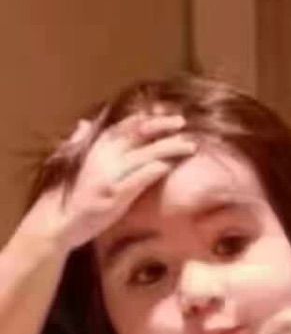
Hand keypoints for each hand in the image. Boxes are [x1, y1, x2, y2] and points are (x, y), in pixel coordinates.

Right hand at [28, 113, 196, 250]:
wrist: (58, 222)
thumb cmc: (72, 194)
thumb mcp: (77, 165)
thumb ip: (81, 142)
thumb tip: (83, 123)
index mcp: (96, 148)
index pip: (124, 126)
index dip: (146, 117)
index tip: (166, 112)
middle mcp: (103, 157)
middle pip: (137, 134)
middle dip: (162, 126)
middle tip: (182, 122)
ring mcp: (108, 176)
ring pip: (143, 155)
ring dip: (168, 148)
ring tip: (189, 146)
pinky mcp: (113, 196)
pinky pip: (137, 179)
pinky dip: (153, 170)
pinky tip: (169, 166)